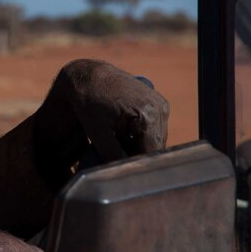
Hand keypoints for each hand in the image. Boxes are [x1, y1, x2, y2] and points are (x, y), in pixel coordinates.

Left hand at [35, 59, 169, 174]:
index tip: (125, 171)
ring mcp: (161, 105)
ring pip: (156, 139)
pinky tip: (125, 132)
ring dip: (141, 145)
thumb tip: (123, 175)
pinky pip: (154, 128)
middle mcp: (160, 109)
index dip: (137, 164)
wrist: (89, 77)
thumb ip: (112, 155)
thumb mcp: (97, 132)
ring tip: (119, 140)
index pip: (151, 153)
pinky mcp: (159, 104)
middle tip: (119, 156)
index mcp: (147, 116)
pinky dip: (142, 134)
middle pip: (156, 147)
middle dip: (138, 154)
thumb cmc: (89, 103)